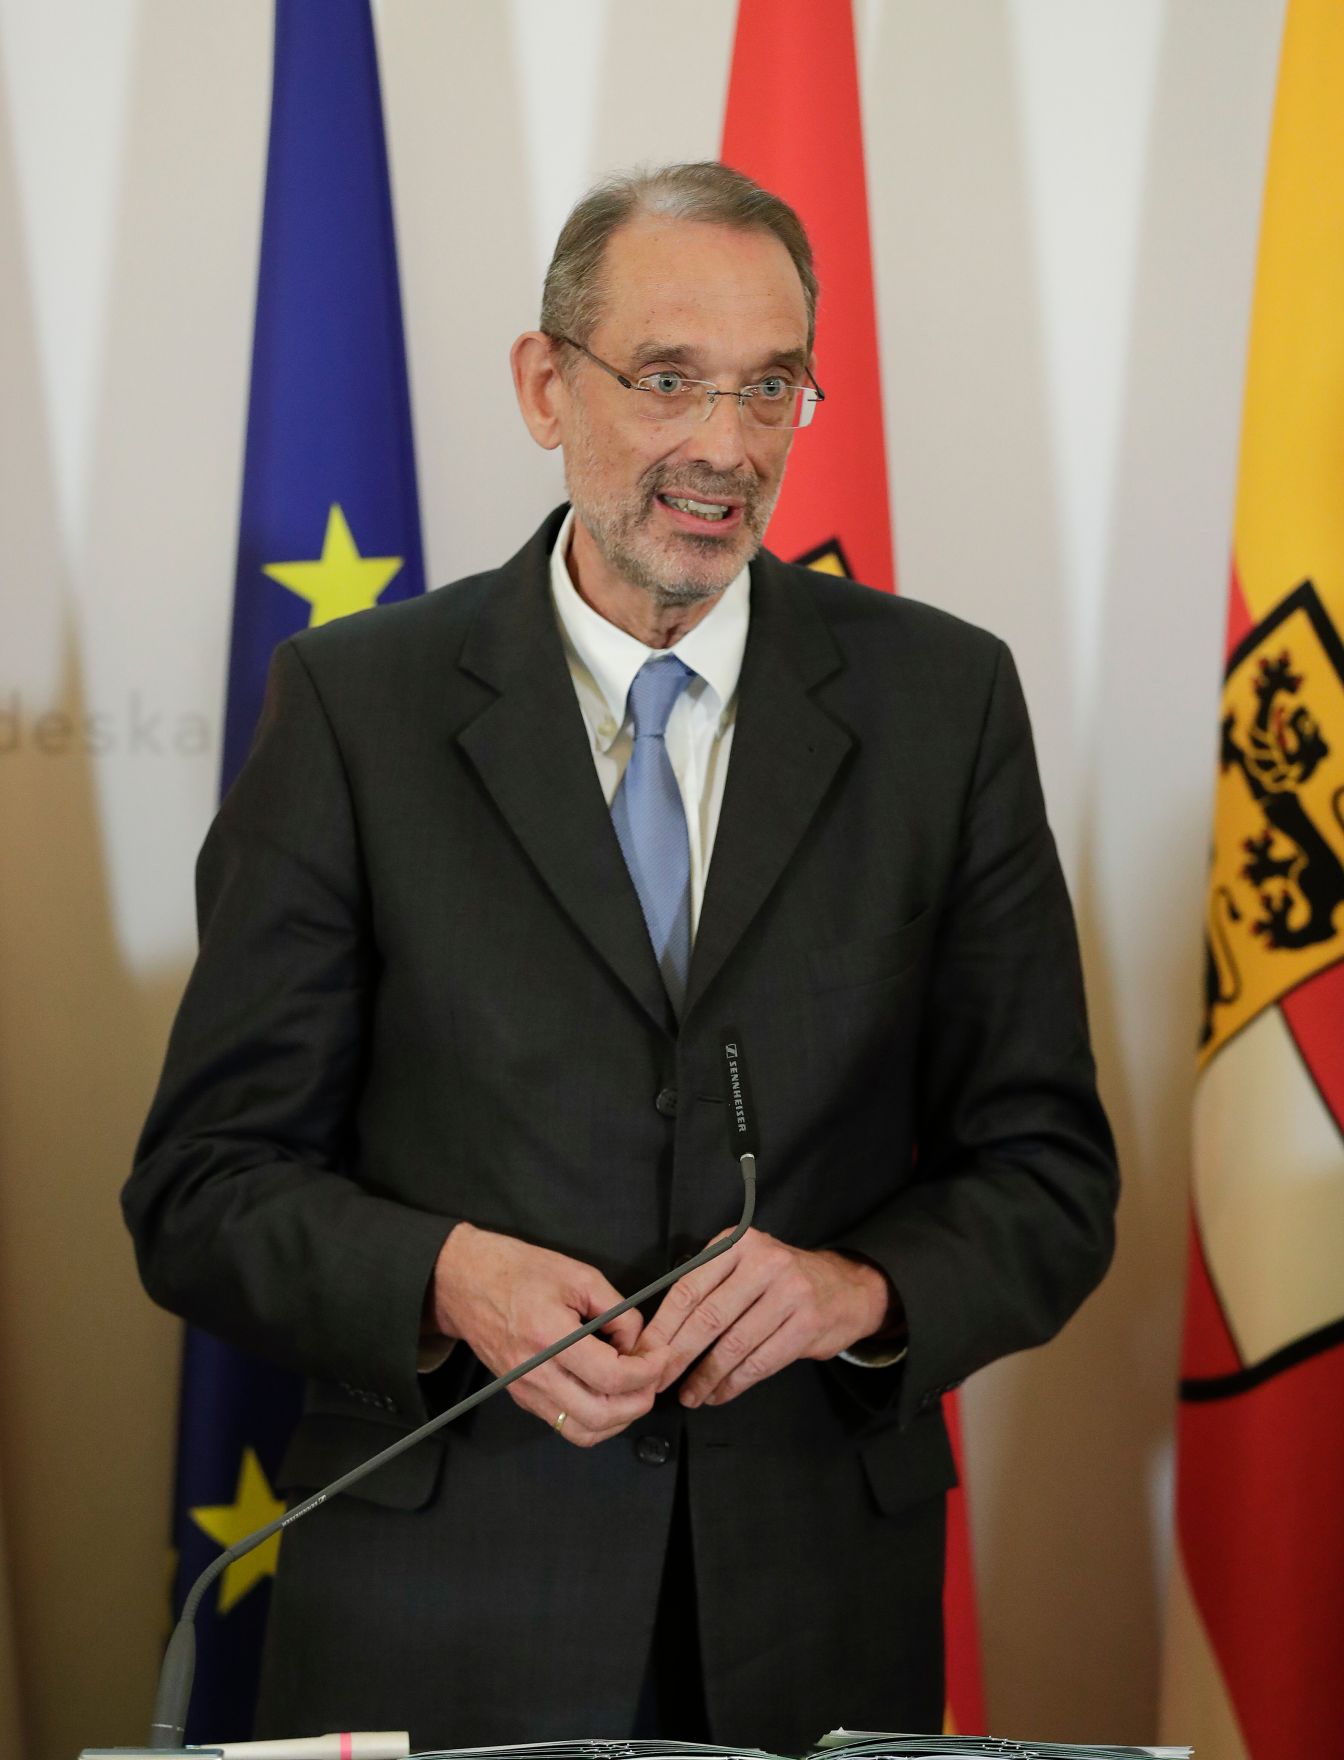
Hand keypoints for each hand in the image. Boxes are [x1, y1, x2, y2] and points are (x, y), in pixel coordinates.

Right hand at [430, 1223, 659, 1446]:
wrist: (464, 1282)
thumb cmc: (518, 1270)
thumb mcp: (579, 1275)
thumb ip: (617, 1311)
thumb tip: (638, 1343)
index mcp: (549, 1336)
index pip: (611, 1376)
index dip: (647, 1370)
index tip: (661, 1354)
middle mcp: (535, 1373)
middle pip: (600, 1415)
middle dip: (639, 1401)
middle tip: (653, 1375)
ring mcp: (525, 1391)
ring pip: (583, 1431)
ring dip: (618, 1419)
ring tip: (634, 1389)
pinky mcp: (521, 1397)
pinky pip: (564, 1425)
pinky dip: (596, 1419)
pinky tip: (608, 1393)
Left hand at [634, 1227, 892, 1408]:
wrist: (845, 1286)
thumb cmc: (779, 1280)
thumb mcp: (744, 1263)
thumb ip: (707, 1285)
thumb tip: (658, 1333)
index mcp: (737, 1243)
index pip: (689, 1288)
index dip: (663, 1327)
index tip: (645, 1355)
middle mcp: (764, 1262)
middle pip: (708, 1317)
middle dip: (678, 1356)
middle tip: (660, 1381)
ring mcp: (789, 1293)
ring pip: (733, 1345)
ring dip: (705, 1376)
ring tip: (689, 1395)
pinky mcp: (806, 1324)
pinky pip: (760, 1362)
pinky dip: (733, 1383)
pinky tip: (718, 1393)